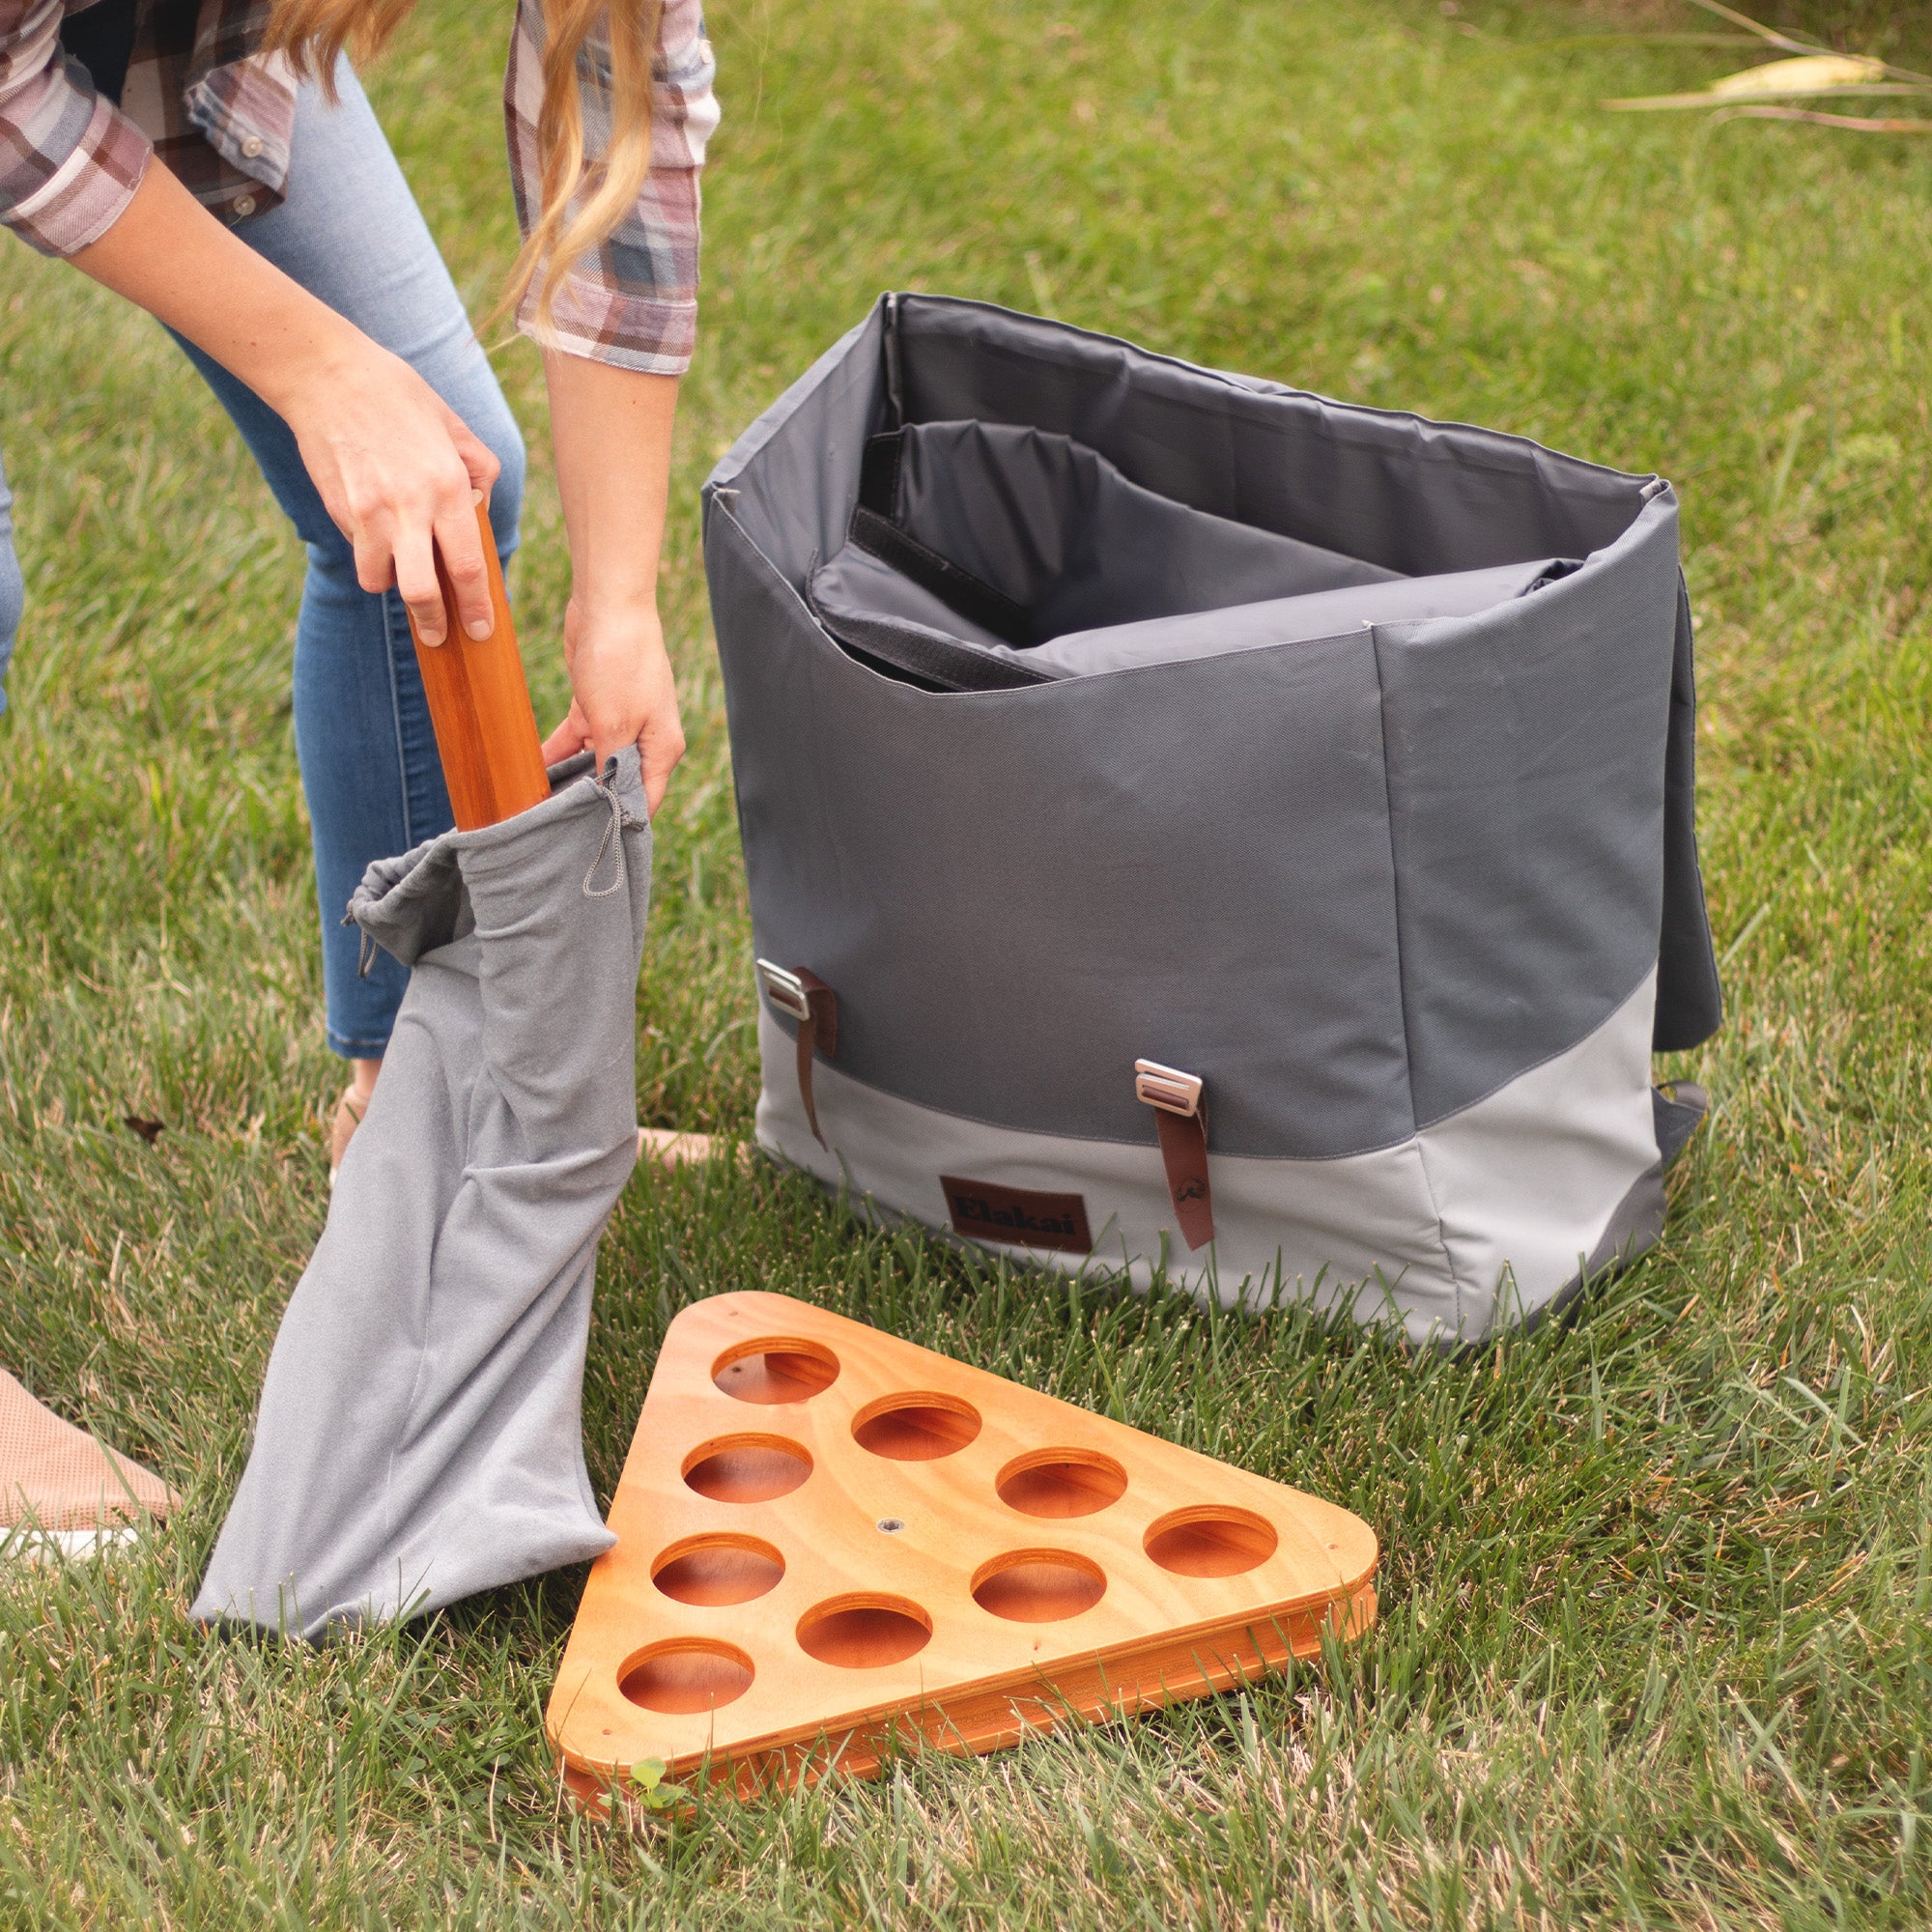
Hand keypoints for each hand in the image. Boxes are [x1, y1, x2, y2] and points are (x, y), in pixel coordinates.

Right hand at [279, 339, 500, 648]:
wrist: (326, 374)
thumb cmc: (397, 395)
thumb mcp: (452, 424)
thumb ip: (476, 469)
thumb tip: (482, 509)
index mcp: (448, 487)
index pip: (468, 566)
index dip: (476, 606)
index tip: (481, 630)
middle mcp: (410, 507)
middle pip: (422, 592)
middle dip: (433, 624)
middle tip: (440, 635)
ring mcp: (369, 512)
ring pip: (380, 582)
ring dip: (392, 586)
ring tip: (401, 574)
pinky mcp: (339, 510)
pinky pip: (358, 551)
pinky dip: (369, 555)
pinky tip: (375, 533)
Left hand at [539, 596, 685, 817]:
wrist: (607, 605)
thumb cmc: (621, 661)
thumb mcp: (613, 724)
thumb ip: (610, 768)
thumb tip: (606, 804)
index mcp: (661, 749)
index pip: (645, 802)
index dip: (620, 824)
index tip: (589, 844)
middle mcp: (645, 740)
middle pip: (618, 785)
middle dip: (590, 805)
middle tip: (556, 830)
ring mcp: (621, 723)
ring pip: (593, 764)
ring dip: (568, 781)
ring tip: (540, 805)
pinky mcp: (596, 707)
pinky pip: (575, 741)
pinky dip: (556, 754)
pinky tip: (532, 771)